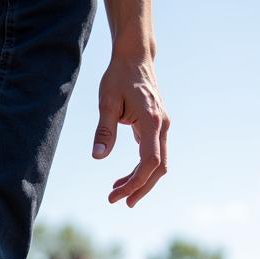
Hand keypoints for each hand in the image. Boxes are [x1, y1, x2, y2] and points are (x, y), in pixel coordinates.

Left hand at [93, 55, 169, 206]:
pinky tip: (124, 178)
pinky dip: (140, 169)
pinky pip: (153, 154)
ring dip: (140, 181)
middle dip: (139, 188)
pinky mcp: (156, 127)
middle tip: (116, 201)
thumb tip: (98, 156)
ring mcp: (161, 126)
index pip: (150, 162)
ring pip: (158, 164)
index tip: (115, 195)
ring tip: (116, 191)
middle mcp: (161, 125)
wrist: (135, 57)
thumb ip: (104, 129)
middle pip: (158, 168)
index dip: (134, 183)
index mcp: (151, 121)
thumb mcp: (106, 101)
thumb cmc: (119, 76)